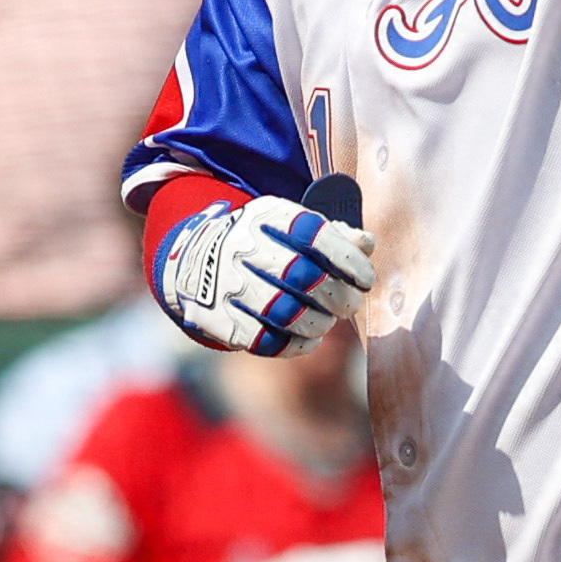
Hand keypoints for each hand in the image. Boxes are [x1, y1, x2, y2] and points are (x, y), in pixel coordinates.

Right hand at [152, 192, 375, 358]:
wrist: (194, 261)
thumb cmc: (262, 245)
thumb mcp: (290, 227)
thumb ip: (332, 235)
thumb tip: (366, 244)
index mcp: (267, 216)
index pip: (315, 234)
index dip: (348, 261)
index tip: (365, 279)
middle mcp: (243, 245)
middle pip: (304, 276)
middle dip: (339, 297)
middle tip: (349, 305)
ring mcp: (226, 282)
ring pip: (286, 313)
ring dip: (318, 323)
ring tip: (326, 322)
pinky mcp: (217, 318)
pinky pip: (265, 341)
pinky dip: (295, 345)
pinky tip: (306, 339)